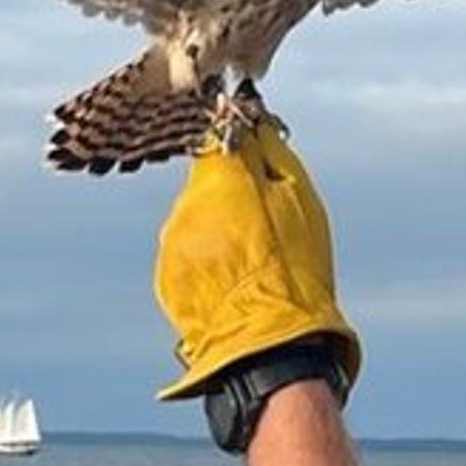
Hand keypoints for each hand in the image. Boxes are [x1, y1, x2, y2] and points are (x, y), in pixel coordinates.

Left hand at [152, 121, 361, 400]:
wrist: (268, 345)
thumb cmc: (293, 273)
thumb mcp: (299, 202)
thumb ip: (269, 154)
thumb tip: (252, 119)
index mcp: (217, 183)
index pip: (217, 141)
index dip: (240, 149)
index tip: (257, 158)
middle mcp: (184, 210)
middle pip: (205, 185)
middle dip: (232, 195)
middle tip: (268, 225)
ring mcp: (172, 246)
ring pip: (195, 221)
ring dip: (219, 231)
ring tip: (253, 261)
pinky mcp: (167, 279)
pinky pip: (188, 255)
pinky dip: (207, 262)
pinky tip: (235, 282)